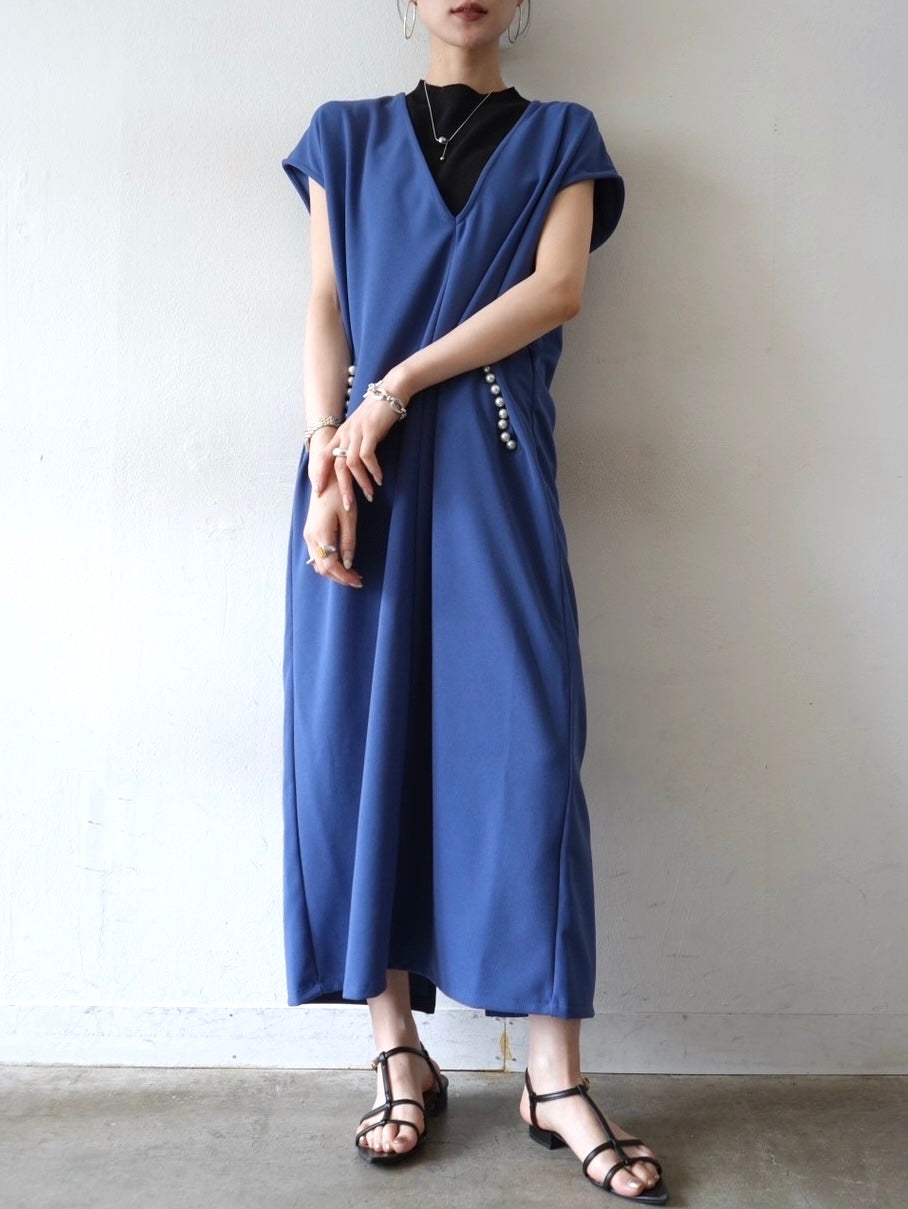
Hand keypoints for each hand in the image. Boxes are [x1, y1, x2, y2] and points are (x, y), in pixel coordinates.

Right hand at [302, 477, 361, 588]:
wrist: (325, 478)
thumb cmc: (339, 495)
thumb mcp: (349, 519)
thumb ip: (348, 542)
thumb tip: (349, 564)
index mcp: (321, 535)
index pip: (331, 565)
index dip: (344, 577)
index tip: (358, 582)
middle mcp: (310, 538)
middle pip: (322, 568)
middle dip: (339, 577)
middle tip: (356, 580)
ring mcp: (308, 535)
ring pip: (317, 563)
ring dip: (333, 571)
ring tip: (350, 574)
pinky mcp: (309, 532)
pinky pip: (316, 555)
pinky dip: (327, 563)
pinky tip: (340, 562)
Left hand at [312, 376, 411, 508]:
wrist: (390, 392)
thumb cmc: (377, 413)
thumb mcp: (361, 429)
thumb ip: (355, 443)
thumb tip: (354, 464)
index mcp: (340, 434)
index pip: (324, 456)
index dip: (319, 474)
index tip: (318, 491)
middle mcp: (345, 434)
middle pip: (336, 466)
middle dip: (342, 488)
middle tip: (347, 506)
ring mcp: (356, 433)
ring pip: (351, 464)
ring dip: (360, 483)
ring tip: (369, 495)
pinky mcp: (370, 432)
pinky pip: (367, 457)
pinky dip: (373, 470)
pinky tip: (380, 479)